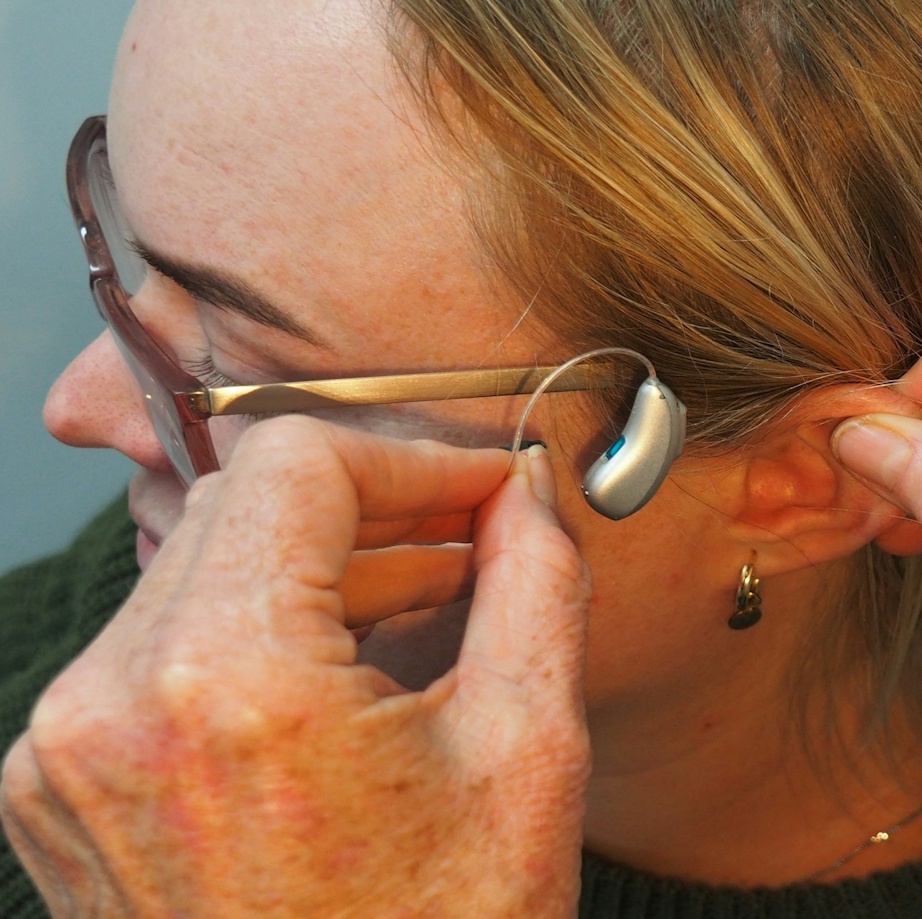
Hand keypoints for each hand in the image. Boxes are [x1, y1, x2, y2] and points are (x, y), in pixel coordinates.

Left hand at [0, 417, 592, 916]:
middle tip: (473, 532)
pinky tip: (347, 663)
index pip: (298, 460)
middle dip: (373, 504)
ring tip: (427, 595)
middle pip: (243, 504)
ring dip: (319, 564)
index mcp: (228, 681)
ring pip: (201, 568)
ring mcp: (65, 751)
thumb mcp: (527, 757)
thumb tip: (529, 494)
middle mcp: (111, 703)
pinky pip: (162, 646)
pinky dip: (259, 628)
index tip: (485, 489)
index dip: (412, 455)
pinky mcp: (60, 787)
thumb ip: (535, 584)